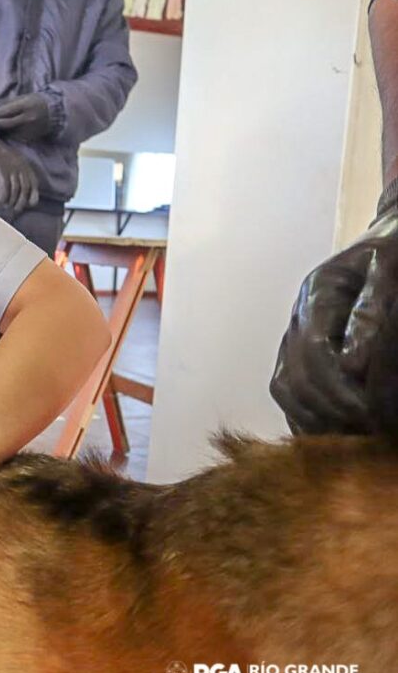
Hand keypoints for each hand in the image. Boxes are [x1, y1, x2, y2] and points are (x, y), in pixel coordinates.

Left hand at [0, 93, 53, 141]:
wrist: (53, 113)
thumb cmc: (35, 102)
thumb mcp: (24, 98)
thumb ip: (10, 104)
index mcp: (26, 106)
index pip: (7, 111)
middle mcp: (28, 119)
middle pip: (6, 123)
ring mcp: (29, 130)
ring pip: (9, 132)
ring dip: (0, 130)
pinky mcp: (29, 138)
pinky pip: (15, 137)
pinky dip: (8, 134)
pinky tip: (4, 131)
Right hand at [0, 129, 39, 216]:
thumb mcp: (11, 165)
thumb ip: (16, 176)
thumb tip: (18, 195)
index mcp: (25, 166)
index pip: (34, 184)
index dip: (32, 196)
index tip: (27, 205)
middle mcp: (21, 166)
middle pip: (25, 188)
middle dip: (21, 202)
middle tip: (15, 210)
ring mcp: (11, 166)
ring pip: (16, 188)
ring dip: (11, 201)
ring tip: (6, 206)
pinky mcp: (0, 167)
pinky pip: (5, 185)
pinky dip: (4, 195)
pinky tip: (1, 200)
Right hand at [271, 209, 397, 433]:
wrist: (395, 238)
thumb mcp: (394, 270)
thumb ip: (371, 313)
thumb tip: (354, 365)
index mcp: (317, 295)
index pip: (314, 356)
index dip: (340, 391)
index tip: (375, 414)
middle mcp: (298, 318)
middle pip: (294, 380)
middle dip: (331, 411)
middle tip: (372, 430)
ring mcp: (296, 335)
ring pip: (286, 390)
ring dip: (316, 419)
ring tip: (355, 434)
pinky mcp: (302, 350)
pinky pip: (292, 392)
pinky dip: (309, 417)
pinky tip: (338, 430)